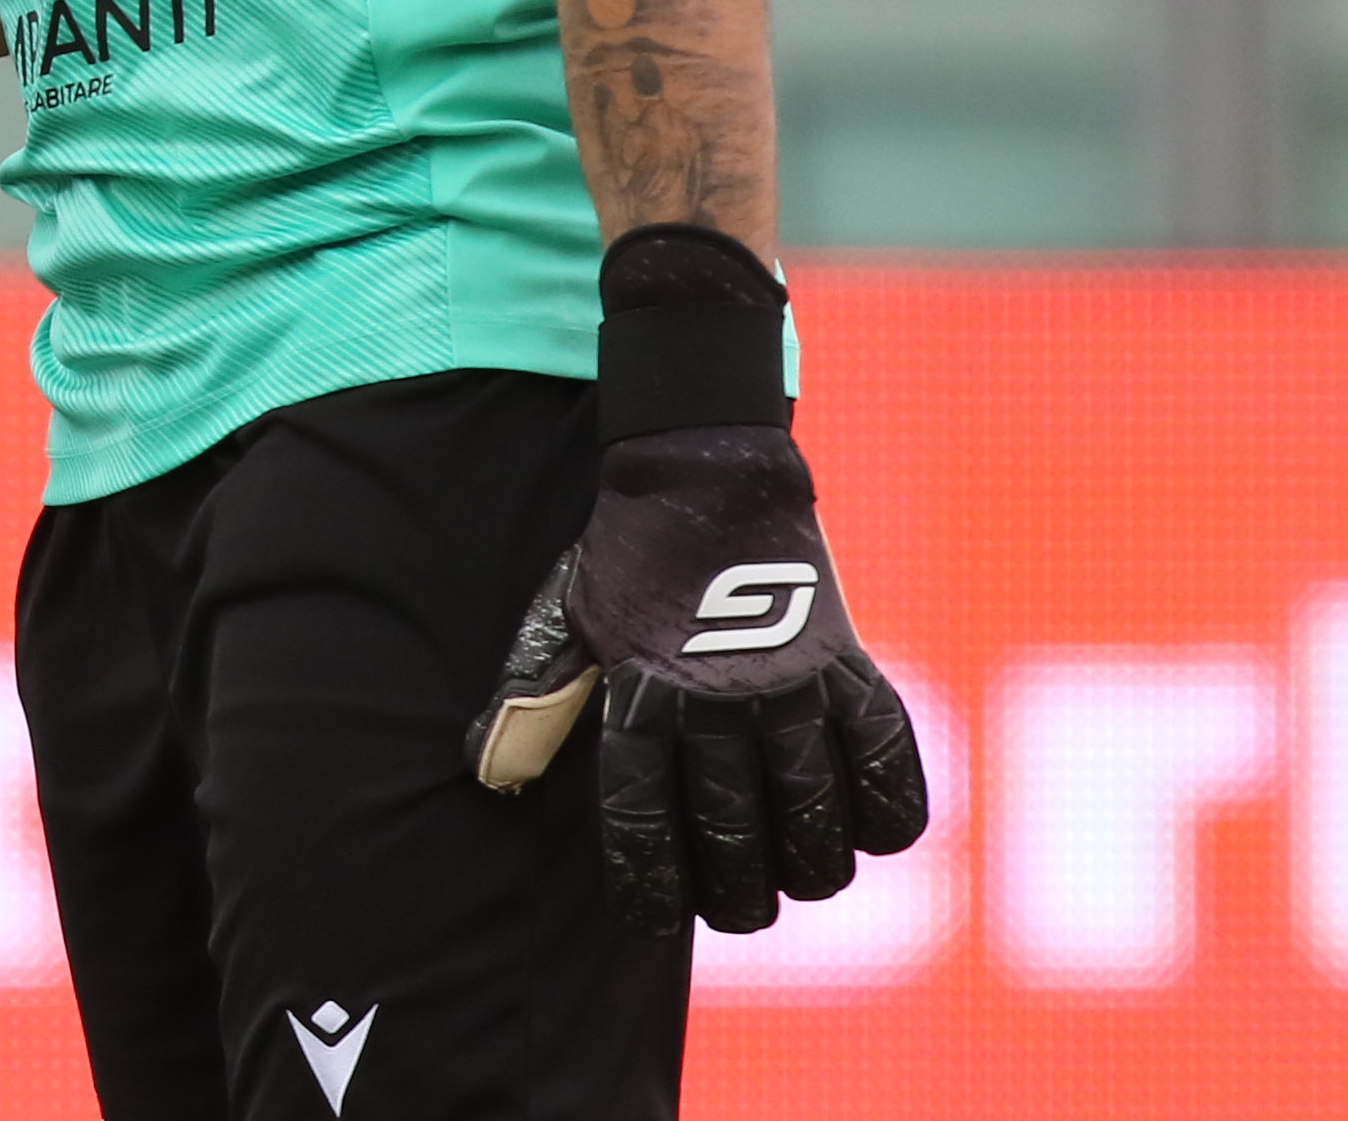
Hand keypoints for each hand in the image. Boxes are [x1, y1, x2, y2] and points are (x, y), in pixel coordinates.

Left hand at [468, 231, 925, 936]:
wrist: (702, 467)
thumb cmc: (625, 558)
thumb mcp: (567, 618)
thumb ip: (535, 697)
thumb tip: (490, 774)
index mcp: (639, 693)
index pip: (640, 822)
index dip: (651, 885)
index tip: (657, 915)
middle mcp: (717, 698)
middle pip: (737, 840)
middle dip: (739, 895)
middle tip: (740, 902)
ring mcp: (791, 681)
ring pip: (818, 820)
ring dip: (812, 866)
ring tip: (800, 873)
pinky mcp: (849, 662)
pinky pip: (891, 762)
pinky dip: (892, 809)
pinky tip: (870, 828)